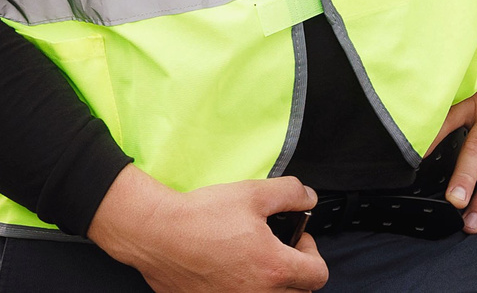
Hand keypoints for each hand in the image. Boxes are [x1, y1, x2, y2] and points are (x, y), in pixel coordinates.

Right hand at [87, 164, 326, 292]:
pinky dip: (245, 288)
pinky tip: (230, 270)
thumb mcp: (252, 193)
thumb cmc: (200, 216)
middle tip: (277, 249)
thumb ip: (289, 193)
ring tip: (255, 260)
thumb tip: (308, 197)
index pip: (318, 274)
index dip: (312, 252)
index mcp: (274, 268)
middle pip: (301, 292)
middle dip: (296, 270)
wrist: (157, 234)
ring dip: (274, 283)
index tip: (296, 239)